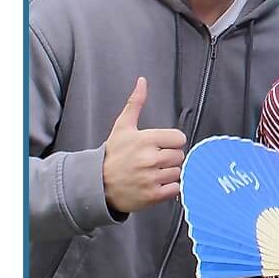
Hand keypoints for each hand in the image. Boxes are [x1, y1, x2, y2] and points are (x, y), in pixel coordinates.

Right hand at [102, 77, 187, 213]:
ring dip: (170, 173)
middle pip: (180, 155)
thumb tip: (142, 82)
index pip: (179, 138)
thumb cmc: (113, 155)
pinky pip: (176, 188)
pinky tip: (157, 183)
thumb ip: (135, 103)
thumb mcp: (122, 126)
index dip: (172, 141)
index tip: (163, 144)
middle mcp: (149, 159)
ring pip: (178, 172)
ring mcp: (151, 178)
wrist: (98, 184)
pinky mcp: (153, 195)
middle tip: (156, 159)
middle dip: (170, 157)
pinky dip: (170, 187)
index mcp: (145, 140)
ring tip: (154, 172)